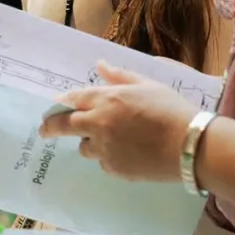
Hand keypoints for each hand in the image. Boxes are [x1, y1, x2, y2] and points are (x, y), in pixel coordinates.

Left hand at [38, 62, 195, 181]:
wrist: (190, 145)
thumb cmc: (172, 109)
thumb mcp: (148, 85)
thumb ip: (120, 76)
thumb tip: (100, 65)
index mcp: (107, 99)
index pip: (73, 98)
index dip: (62, 101)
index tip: (54, 105)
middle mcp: (99, 124)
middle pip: (63, 126)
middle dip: (50, 127)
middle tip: (44, 131)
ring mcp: (104, 149)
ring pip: (84, 147)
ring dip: (89, 142)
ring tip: (110, 140)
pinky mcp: (114, 169)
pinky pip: (103, 162)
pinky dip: (109, 157)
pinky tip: (129, 153)